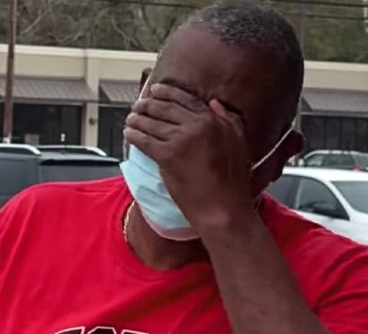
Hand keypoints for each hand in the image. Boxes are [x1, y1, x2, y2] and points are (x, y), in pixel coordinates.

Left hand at [123, 83, 256, 232]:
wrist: (223, 208)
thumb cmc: (234, 180)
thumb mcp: (239, 142)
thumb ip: (228, 119)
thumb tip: (214, 102)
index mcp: (212, 120)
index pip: (184, 98)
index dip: (166, 92)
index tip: (156, 90)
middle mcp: (195, 125)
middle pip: (164, 108)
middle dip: (148, 104)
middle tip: (139, 105)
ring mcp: (179, 140)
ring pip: (151, 123)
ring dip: (137, 118)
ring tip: (131, 118)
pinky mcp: (167, 156)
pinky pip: (144, 140)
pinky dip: (134, 134)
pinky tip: (129, 133)